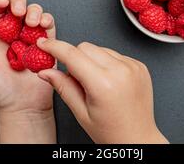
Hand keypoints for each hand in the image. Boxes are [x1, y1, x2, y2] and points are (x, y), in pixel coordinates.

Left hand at [0, 0, 56, 143]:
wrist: (23, 106)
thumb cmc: (0, 92)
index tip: (2, 2)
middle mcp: (14, 34)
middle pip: (16, 5)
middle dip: (19, 1)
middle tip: (19, 11)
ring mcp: (30, 37)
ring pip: (34, 11)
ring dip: (34, 11)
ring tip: (32, 23)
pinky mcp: (46, 43)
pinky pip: (49, 25)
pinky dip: (47, 20)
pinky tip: (42, 28)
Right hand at [37, 39, 167, 143]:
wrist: (139, 139)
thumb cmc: (111, 132)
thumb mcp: (80, 113)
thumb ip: (62, 87)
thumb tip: (44, 71)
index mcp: (103, 84)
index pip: (72, 55)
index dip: (54, 47)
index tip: (43, 43)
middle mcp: (120, 71)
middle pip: (85, 47)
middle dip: (74, 58)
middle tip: (77, 79)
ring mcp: (133, 66)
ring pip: (100, 48)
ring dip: (92, 60)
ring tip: (97, 84)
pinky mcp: (140, 65)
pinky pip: (115, 54)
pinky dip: (107, 63)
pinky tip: (110, 82)